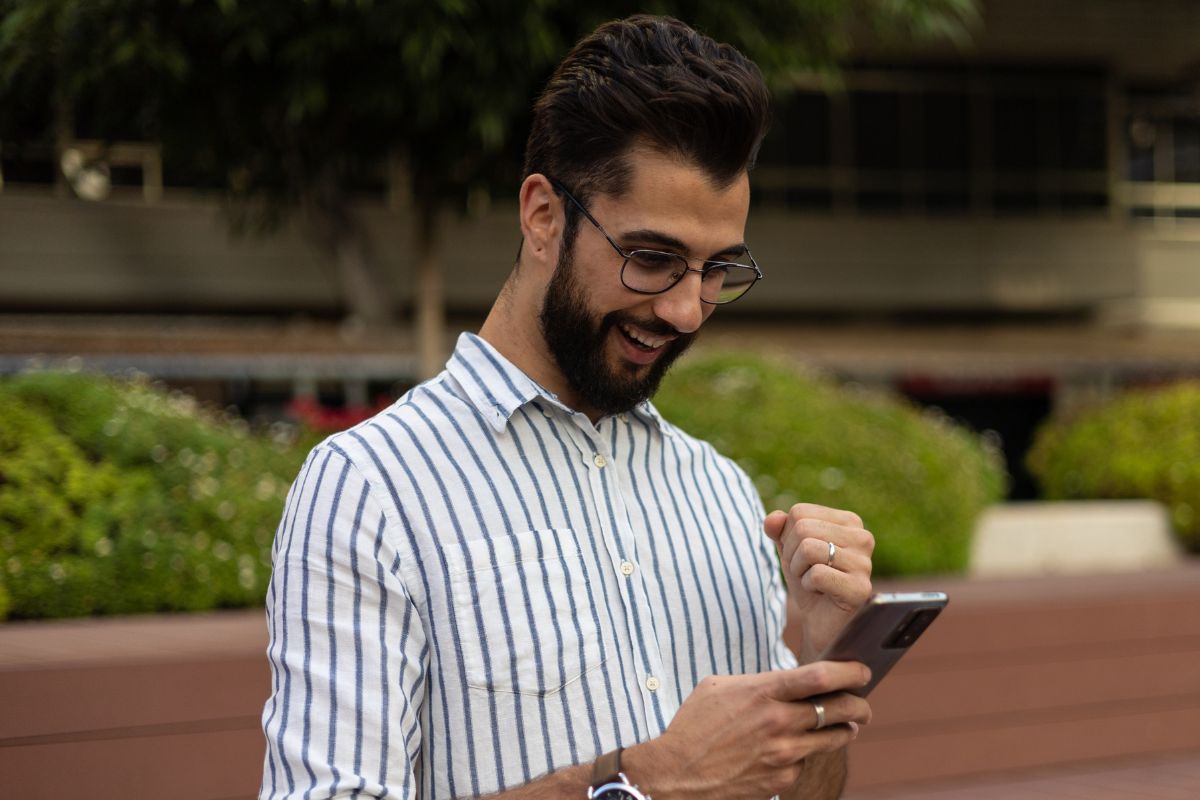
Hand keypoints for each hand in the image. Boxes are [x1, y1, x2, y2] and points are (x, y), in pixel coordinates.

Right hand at [626, 661, 871, 799]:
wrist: (676, 773)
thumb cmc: (694, 725)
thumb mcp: (719, 688)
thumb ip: (758, 682)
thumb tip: (787, 681)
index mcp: (763, 692)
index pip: (822, 676)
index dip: (850, 672)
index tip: (862, 671)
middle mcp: (779, 722)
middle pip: (839, 709)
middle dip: (860, 705)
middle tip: (864, 703)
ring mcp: (783, 753)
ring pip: (833, 738)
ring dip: (844, 729)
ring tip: (846, 724)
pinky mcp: (782, 778)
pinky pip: (807, 762)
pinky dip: (807, 754)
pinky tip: (794, 750)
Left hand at [765, 504, 874, 661]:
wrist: (821, 623)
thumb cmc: (808, 581)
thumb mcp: (789, 550)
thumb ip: (779, 529)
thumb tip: (772, 520)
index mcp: (849, 521)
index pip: (799, 512)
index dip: (788, 537)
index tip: (801, 556)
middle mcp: (863, 537)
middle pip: (802, 528)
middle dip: (792, 555)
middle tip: (806, 573)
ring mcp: (865, 563)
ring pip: (808, 548)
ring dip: (799, 571)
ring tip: (813, 582)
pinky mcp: (860, 588)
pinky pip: (817, 575)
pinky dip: (808, 586)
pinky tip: (821, 594)